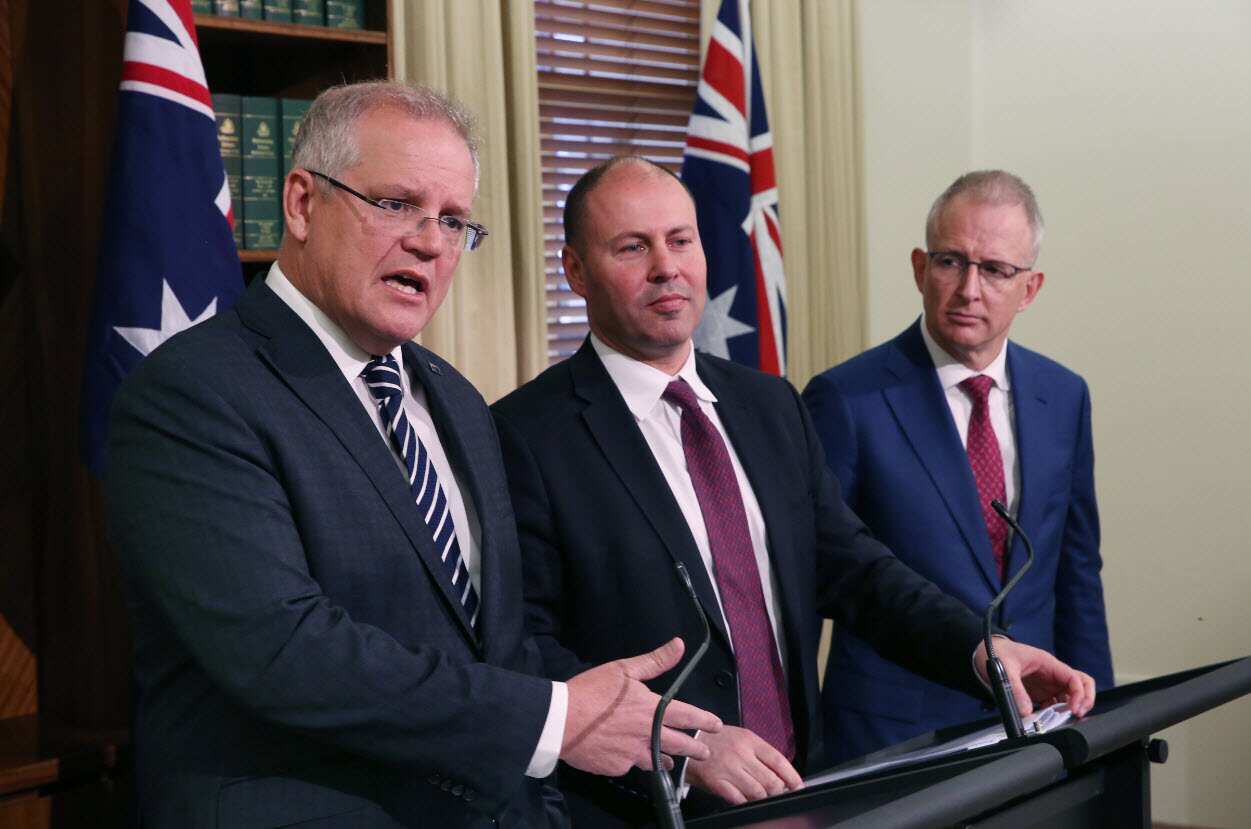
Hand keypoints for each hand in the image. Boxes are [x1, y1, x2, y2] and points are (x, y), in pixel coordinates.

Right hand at [561, 637, 722, 776]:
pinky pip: (629, 766)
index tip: (716, 724)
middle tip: (704, 752)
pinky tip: (628, 758)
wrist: (560, 721)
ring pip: (656, 760)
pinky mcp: (616, 767)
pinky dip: (631, 761)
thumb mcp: (623, 669)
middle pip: (679, 744)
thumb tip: (679, 645)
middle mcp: (647, 735)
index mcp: (652, 710)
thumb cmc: (591, 691)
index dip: (705, 720)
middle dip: (695, 749)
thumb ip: (655, 661)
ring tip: (670, 761)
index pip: (688, 716)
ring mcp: (632, 754)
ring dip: (666, 759)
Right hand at [685, 725, 803, 805]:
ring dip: (763, 799)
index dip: (792, 776)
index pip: (778, 761)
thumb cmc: (716, 741)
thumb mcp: (740, 737)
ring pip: (758, 793)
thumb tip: (780, 773)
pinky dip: (746, 803)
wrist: (686, 742)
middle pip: (771, 781)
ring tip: (761, 798)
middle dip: (778, 791)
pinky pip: (739, 800)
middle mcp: (741, 754)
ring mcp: (729, 769)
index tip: (798, 786)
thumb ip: (759, 753)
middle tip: (778, 794)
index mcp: (750, 740)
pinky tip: (745, 800)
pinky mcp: (717, 782)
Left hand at [974, 636, 1095, 717]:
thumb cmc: (998, 653)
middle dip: (1084, 700)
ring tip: (1059, 721)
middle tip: (1077, 714)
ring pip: (1069, 697)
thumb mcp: (1004, 669)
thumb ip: (1015, 690)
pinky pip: (1054, 705)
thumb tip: (1026, 711)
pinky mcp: (1040, 693)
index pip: (1075, 678)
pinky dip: (1054, 714)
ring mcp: (1047, 684)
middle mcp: (1052, 674)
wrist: (985, 653)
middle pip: (1080, 686)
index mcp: (1048, 663)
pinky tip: (1045, 719)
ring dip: (1068, 710)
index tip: (1074, 709)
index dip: (1080, 694)